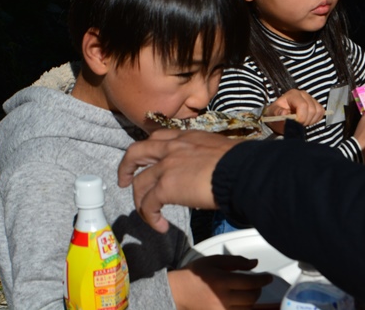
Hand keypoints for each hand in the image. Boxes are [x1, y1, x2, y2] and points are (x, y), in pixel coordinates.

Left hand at [118, 129, 239, 232]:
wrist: (241, 171)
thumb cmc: (240, 164)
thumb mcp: (219, 150)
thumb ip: (206, 157)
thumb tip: (211, 172)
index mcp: (186, 137)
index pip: (159, 138)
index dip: (149, 149)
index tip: (147, 160)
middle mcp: (172, 147)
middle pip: (136, 152)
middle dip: (126, 167)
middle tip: (124, 180)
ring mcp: (166, 166)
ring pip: (139, 183)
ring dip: (140, 201)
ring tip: (147, 215)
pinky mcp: (165, 187)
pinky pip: (148, 204)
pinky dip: (151, 218)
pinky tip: (161, 226)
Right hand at [168, 255, 272, 309]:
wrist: (178, 292)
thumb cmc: (195, 274)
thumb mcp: (214, 261)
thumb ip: (236, 262)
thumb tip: (255, 264)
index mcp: (222, 281)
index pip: (251, 282)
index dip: (263, 280)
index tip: (268, 277)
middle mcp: (223, 298)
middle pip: (251, 298)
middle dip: (258, 290)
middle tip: (256, 284)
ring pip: (247, 309)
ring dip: (251, 301)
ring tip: (247, 293)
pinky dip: (243, 309)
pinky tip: (240, 303)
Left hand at [263, 89, 324, 133]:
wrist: (279, 116)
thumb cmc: (276, 114)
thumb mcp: (272, 113)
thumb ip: (277, 113)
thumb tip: (284, 113)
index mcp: (292, 94)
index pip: (303, 105)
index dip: (301, 117)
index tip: (296, 124)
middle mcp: (303, 94)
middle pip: (312, 109)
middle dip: (305, 121)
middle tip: (297, 125)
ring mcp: (311, 99)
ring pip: (318, 111)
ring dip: (310, 120)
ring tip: (301, 123)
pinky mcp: (316, 104)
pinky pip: (321, 112)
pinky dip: (315, 119)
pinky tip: (307, 121)